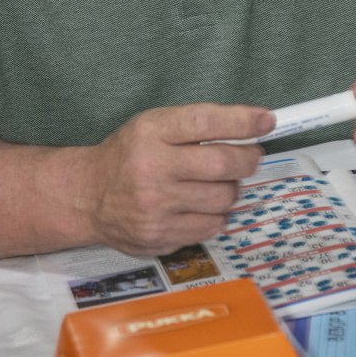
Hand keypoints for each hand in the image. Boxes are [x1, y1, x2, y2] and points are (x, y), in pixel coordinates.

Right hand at [80, 102, 271, 255]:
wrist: (88, 196)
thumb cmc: (129, 155)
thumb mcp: (153, 126)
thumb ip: (196, 125)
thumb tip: (254, 125)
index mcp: (150, 133)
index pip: (204, 123)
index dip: (241, 121)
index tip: (266, 120)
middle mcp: (152, 169)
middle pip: (223, 165)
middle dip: (248, 159)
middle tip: (250, 156)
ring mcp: (156, 207)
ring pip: (224, 198)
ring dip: (231, 189)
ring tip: (217, 182)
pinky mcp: (161, 236)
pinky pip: (211, 226)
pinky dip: (215, 214)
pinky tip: (200, 205)